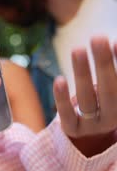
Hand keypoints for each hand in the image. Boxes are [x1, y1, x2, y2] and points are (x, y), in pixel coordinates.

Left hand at [53, 37, 116, 156]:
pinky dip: (62, 98)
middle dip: (104, 63)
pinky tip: (59, 80)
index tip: (115, 42)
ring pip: (87, 99)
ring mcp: (93, 125)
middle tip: (98, 38)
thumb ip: (113, 69)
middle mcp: (113, 117)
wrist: (93, 132)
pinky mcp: (74, 130)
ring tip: (78, 50)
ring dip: (82, 73)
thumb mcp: (111, 88)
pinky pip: (67, 115)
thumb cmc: (105, 100)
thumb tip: (114, 43)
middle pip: (109, 91)